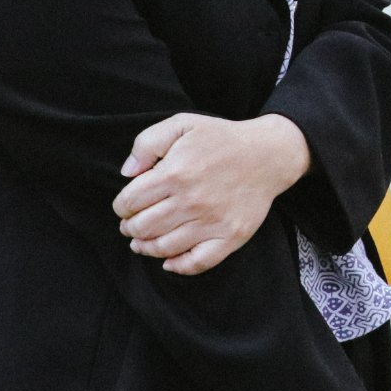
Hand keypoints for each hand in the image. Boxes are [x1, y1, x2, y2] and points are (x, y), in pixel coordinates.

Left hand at [112, 113, 310, 274]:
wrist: (269, 154)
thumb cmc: (222, 138)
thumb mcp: (182, 125)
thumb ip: (147, 143)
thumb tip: (127, 173)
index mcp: (175, 173)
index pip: (129, 202)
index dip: (121, 206)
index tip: (126, 206)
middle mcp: (192, 201)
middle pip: (143, 227)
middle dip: (130, 228)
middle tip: (131, 225)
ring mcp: (213, 222)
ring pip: (165, 247)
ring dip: (146, 247)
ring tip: (142, 243)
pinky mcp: (231, 236)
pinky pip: (199, 262)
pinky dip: (179, 266)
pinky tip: (169, 262)